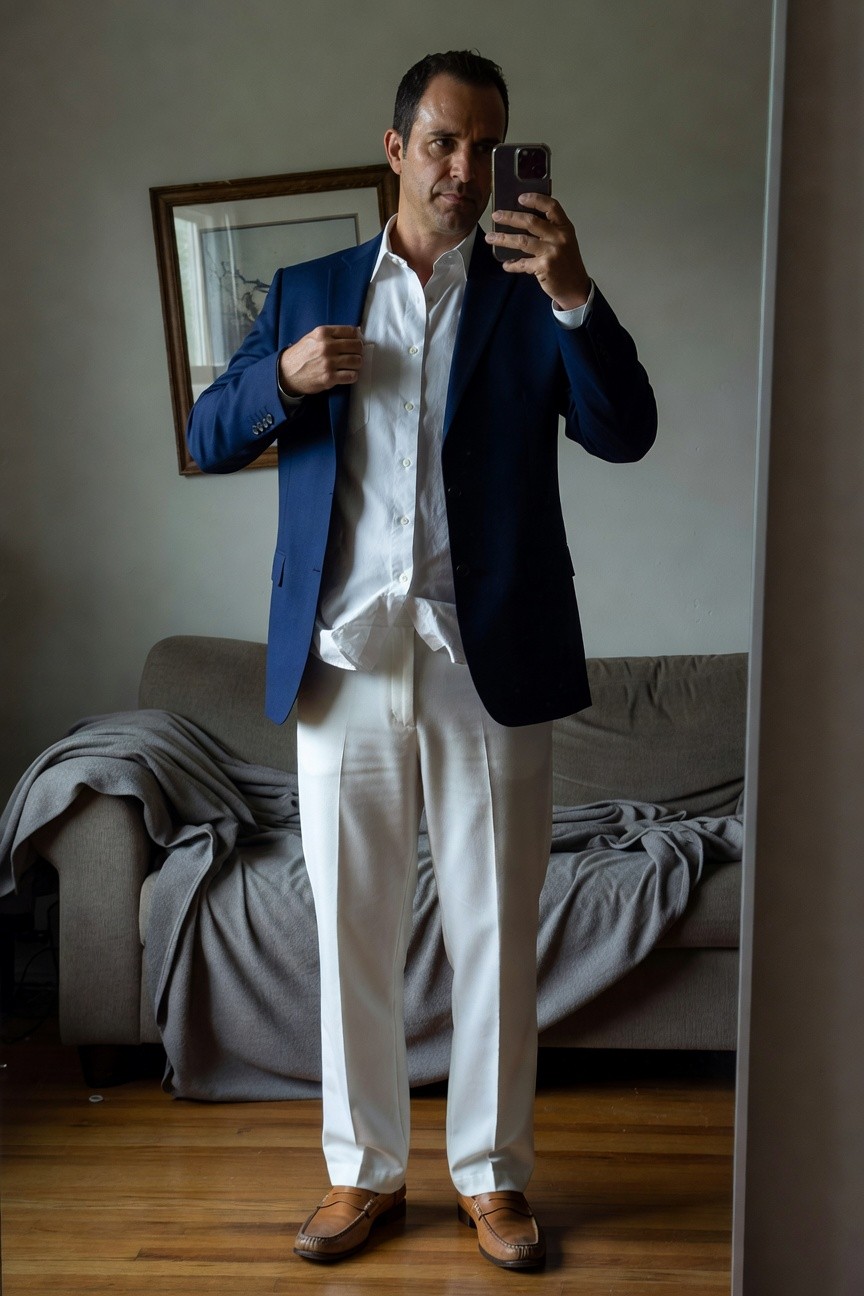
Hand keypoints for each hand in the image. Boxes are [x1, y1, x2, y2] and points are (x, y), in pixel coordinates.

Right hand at [278, 326, 363, 396]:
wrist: (287, 373)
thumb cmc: (301, 355)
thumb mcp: (313, 337)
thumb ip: (332, 334)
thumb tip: (356, 332)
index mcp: (323, 333)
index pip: (351, 331)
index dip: (356, 337)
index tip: (354, 343)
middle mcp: (327, 346)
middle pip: (357, 346)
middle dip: (358, 351)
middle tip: (354, 355)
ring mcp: (328, 363)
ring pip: (357, 361)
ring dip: (356, 364)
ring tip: (350, 366)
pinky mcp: (329, 378)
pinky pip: (352, 376)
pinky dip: (353, 376)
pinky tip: (347, 375)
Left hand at [485, 194, 591, 309]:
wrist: (575, 287)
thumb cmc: (567, 262)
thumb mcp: (565, 241)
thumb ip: (550, 230)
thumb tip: (523, 220)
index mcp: (565, 227)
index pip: (551, 206)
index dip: (535, 199)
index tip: (520, 198)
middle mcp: (559, 237)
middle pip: (531, 221)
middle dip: (510, 217)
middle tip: (496, 216)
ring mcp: (551, 252)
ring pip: (522, 241)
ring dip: (503, 239)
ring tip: (490, 237)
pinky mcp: (544, 267)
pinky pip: (522, 263)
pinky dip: (512, 264)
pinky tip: (506, 264)